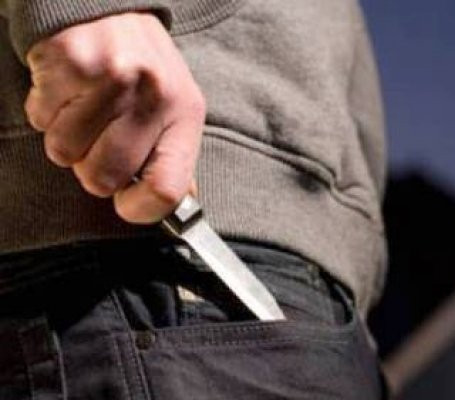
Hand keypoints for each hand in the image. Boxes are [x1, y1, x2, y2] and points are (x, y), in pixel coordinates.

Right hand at [24, 12, 204, 223]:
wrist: (110, 8)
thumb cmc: (143, 69)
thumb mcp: (175, 108)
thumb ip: (173, 157)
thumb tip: (172, 206)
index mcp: (184, 114)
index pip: (167, 189)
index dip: (140, 209)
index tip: (127, 203)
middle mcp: (153, 96)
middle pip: (104, 178)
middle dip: (93, 169)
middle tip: (100, 140)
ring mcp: (111, 79)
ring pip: (64, 153)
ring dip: (67, 139)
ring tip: (85, 108)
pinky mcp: (69, 63)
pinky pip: (40, 120)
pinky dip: (47, 112)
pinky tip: (69, 90)